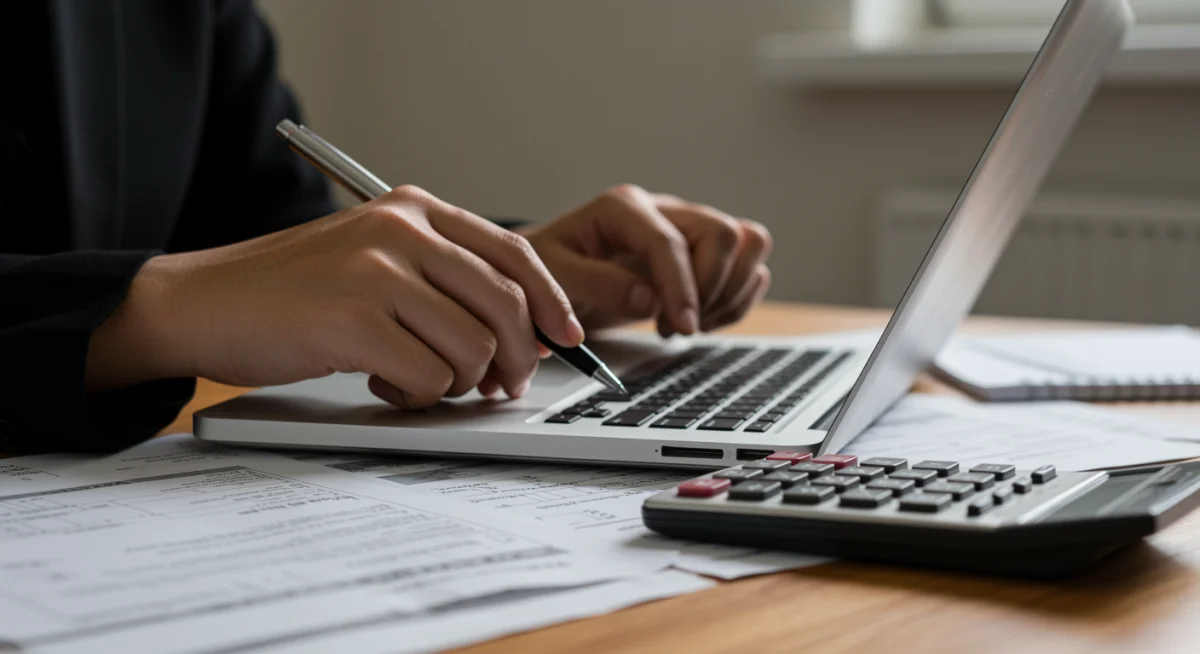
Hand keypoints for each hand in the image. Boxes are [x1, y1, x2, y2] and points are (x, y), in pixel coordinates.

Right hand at [86, 186, 582, 406]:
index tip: (566, 337)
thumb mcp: (374, 259)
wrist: (200, 303)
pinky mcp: (352, 319)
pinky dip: (416, 394)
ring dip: (457, 381)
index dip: (551, 301)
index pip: (514, 252)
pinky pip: (430, 375)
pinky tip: (380, 383)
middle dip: (517, 358)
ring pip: (474, 347)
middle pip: (506, 304)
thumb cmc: (292, 293)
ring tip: (413, 378)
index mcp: (412, 209)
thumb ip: (442, 279)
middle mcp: (400, 230)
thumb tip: (524, 331)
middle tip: (500, 385)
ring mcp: (376, 272)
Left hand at [523, 185, 771, 335]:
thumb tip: (650, 298)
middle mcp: (663, 209)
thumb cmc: (547, 270)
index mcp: (622, 207)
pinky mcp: (703, 251)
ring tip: (688, 324)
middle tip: (677, 327)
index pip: (669, 240)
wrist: (549, 273)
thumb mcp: (553, 276)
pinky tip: (699, 321)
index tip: (680, 329)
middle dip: (711, 288)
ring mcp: (688, 228)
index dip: (681, 287)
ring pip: (748, 242)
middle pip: (724, 233)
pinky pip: (749, 265)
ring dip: (730, 292)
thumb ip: (597, 284)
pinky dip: (735, 299)